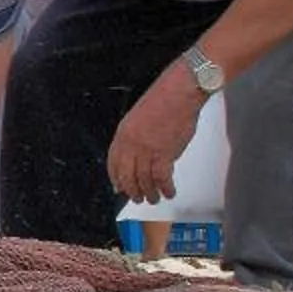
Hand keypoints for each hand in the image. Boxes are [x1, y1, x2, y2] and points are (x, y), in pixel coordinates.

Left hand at [107, 68, 205, 204]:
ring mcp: (147, 150)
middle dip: (132, 190)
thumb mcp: (137, 117)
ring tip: (153, 199)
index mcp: (122, 134)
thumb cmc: (162, 100)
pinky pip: (162, 178)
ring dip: (149, 193)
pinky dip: (166, 188)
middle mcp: (131, 145)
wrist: (179, 93)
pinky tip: (169, 192)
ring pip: (144, 180)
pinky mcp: (164, 154)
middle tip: (137, 198)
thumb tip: (135, 156)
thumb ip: (133, 137)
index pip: (113, 163)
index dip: (116, 178)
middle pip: (127, 176)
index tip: (119, 187)